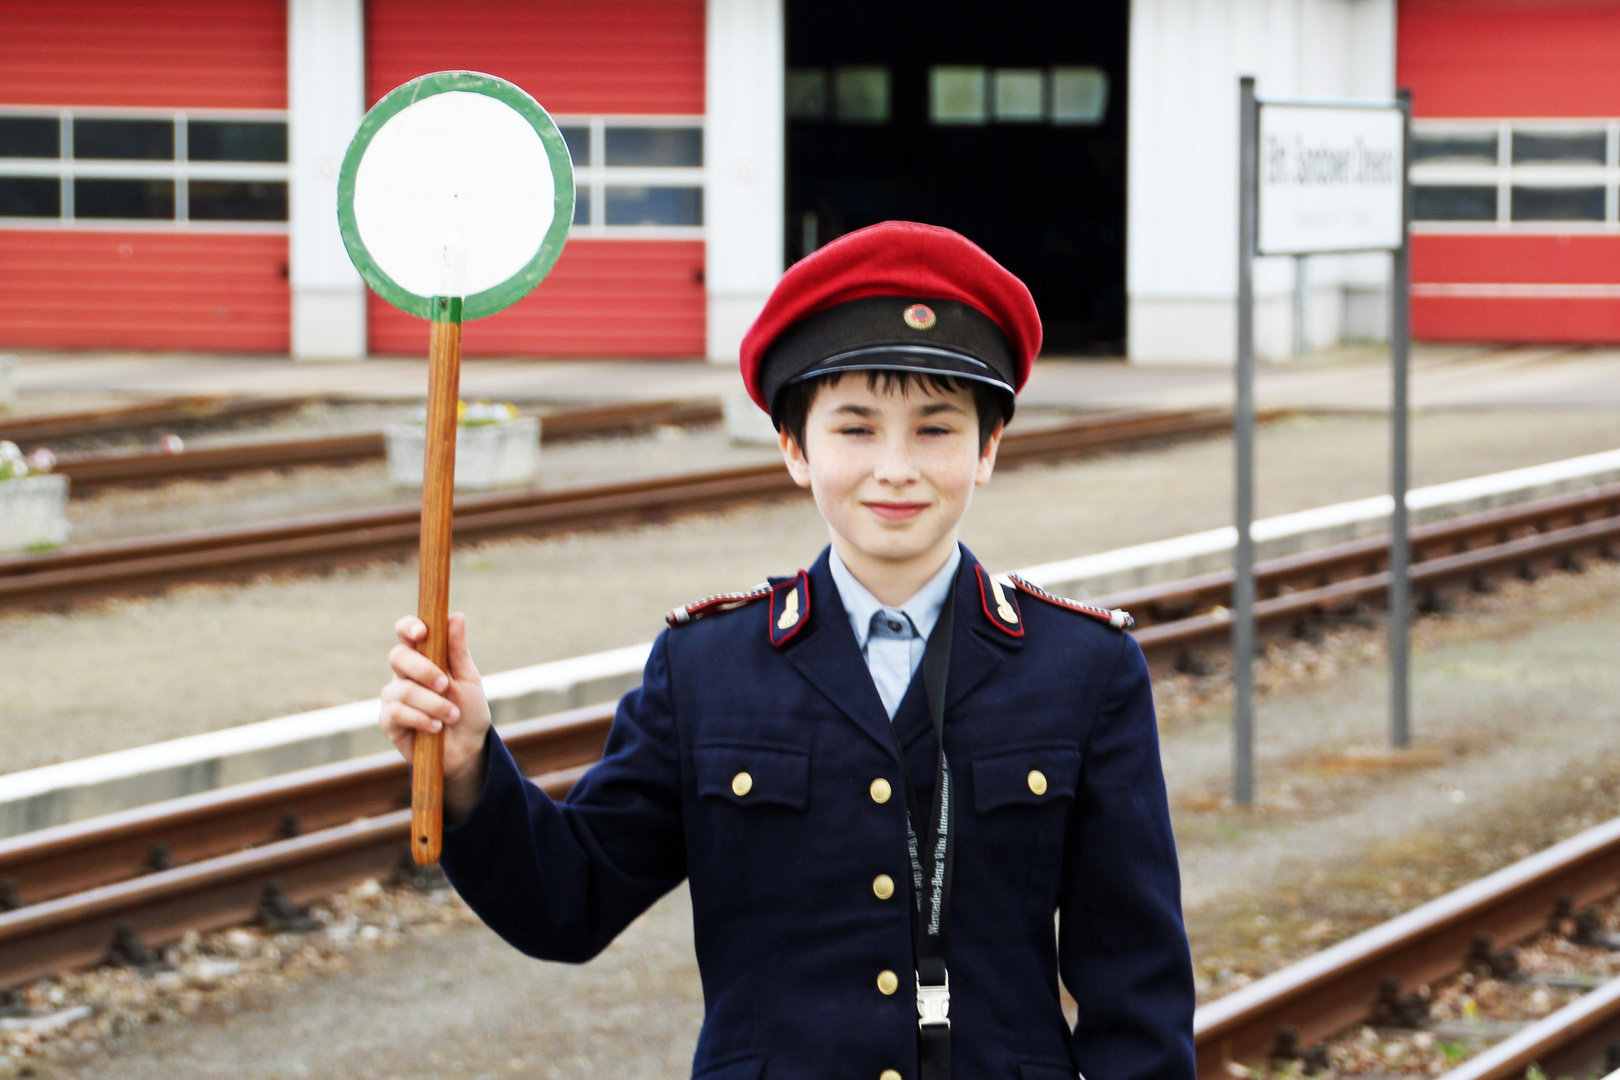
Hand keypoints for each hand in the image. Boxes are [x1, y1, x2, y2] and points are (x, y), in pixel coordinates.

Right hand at [380, 612, 491, 819]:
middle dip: (423, 669)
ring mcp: (393, 697)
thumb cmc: (468, 710)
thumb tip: (455, 615)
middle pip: (398, 656)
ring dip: (433, 704)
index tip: (421, 631)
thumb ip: (458, 650)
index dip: (409, 627)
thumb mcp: (469, 679)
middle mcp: (404, 674)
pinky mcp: (389, 721)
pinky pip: (397, 712)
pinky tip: (435, 728)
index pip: (407, 632)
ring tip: (451, 716)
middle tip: (444, 684)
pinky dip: (422, 719)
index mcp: (423, 657)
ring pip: (403, 690)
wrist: (467, 748)